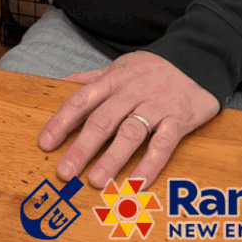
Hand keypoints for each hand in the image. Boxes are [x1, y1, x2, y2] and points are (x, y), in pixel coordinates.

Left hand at [38, 51, 219, 188]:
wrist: (196, 58)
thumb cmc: (151, 68)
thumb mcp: (119, 67)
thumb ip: (92, 79)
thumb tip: (62, 84)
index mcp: (112, 80)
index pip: (81, 101)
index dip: (61, 122)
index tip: (45, 143)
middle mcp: (131, 93)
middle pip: (102, 121)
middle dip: (81, 147)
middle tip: (64, 171)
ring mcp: (155, 106)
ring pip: (130, 133)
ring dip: (111, 158)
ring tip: (94, 180)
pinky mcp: (178, 120)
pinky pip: (163, 144)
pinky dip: (150, 163)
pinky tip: (137, 182)